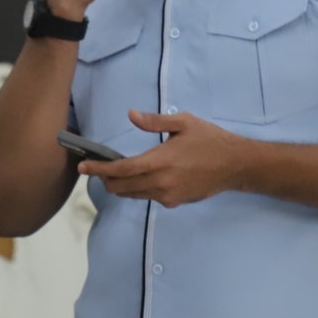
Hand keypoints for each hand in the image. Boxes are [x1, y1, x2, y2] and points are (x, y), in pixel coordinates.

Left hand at [78, 110, 250, 206]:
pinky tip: (139, 177)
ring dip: (120, 185)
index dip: (99, 169)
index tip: (82, 166)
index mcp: (160, 161)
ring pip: (133, 194)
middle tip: (96, 168)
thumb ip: (154, 121)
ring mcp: (168, 195)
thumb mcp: (184, 122)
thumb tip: (131, 115)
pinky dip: (138, 189)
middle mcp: (161, 183)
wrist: (236, 165)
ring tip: (113, 172)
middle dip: (105, 178)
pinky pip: (148, 197)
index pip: (121, 169)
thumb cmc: (210, 140)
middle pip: (122, 187)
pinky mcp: (175, 202)